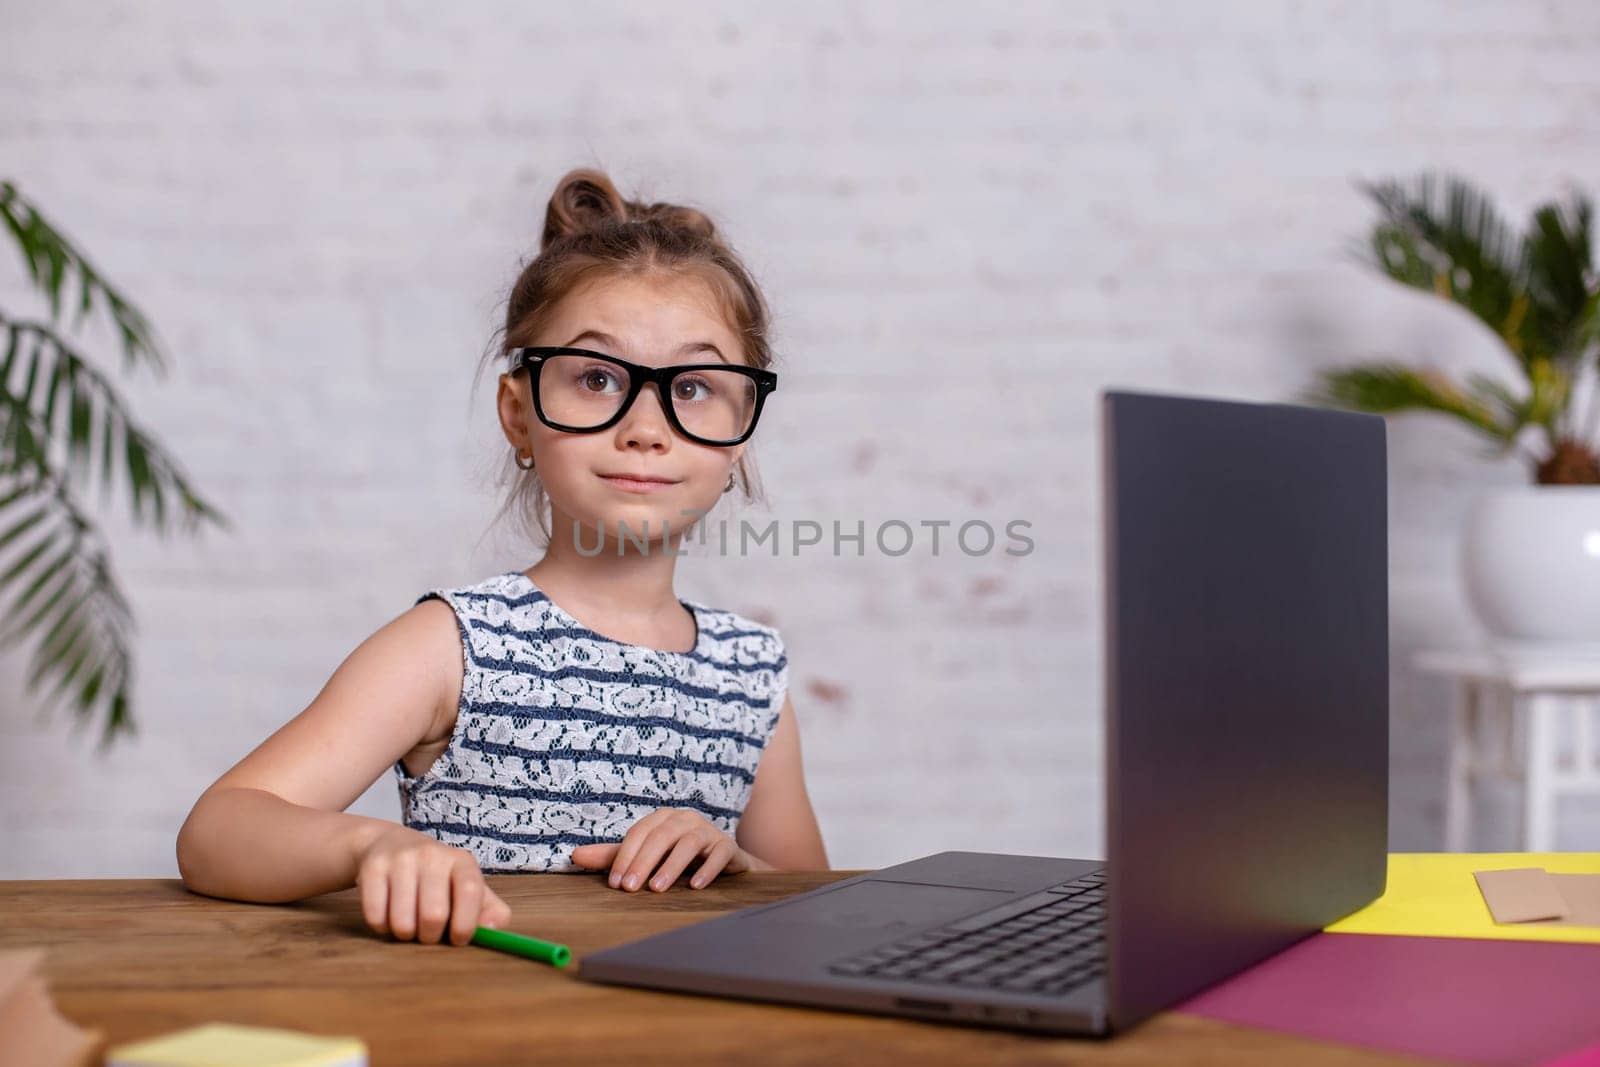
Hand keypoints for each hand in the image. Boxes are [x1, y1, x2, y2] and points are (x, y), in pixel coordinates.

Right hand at [353, 824, 511, 944]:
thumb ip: (488, 910)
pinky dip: (382, 927)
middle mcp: (432, 854)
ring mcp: (401, 859)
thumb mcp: (465, 886)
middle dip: (431, 937)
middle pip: (434, 914)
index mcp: (461, 860)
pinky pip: (375, 916)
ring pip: (402, 921)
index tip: (458, 940)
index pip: (469, 891)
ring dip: (405, 934)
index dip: (465, 923)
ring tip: (408, 924)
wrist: (390, 843)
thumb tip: (494, 929)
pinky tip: (388, 916)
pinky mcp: (373, 867)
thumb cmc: (436, 877)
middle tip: (427, 934)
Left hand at [570, 808, 756, 891]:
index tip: (614, 884)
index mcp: (662, 818)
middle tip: (629, 888)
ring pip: (688, 843)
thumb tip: (574, 856)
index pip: (638, 833)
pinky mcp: (728, 845)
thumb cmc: (678, 858)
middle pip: (660, 836)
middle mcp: (684, 819)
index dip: (624, 857)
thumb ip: (613, 857)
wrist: (725, 861)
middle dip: (643, 863)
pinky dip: (707, 869)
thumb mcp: (646, 856)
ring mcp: (708, 831)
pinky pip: (718, 853)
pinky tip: (695, 887)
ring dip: (671, 866)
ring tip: (657, 889)